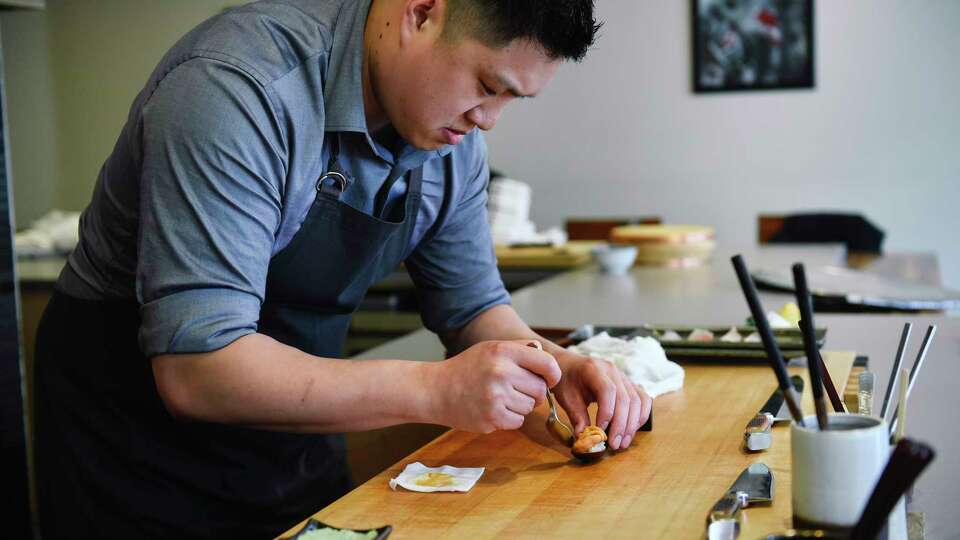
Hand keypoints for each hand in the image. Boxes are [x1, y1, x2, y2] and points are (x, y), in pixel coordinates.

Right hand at [430, 340, 561, 433]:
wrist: (435, 390)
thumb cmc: (466, 368)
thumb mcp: (491, 348)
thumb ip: (520, 349)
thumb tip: (545, 355)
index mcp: (503, 351)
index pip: (547, 363)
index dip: (552, 374)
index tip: (549, 379)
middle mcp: (501, 372)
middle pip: (540, 389)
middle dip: (533, 392)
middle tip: (515, 389)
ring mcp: (497, 396)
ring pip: (530, 407)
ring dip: (520, 406)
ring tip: (499, 398)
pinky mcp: (492, 417)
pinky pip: (518, 421)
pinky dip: (510, 418)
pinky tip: (493, 409)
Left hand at [551, 350, 651, 450]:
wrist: (569, 366)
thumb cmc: (566, 380)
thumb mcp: (566, 397)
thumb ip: (576, 416)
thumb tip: (584, 437)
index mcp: (594, 369)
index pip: (607, 390)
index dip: (607, 413)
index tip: (600, 431)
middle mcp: (612, 370)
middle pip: (625, 398)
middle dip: (621, 425)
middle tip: (614, 444)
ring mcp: (623, 377)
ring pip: (637, 401)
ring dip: (632, 424)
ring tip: (622, 442)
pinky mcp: (629, 384)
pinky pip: (642, 399)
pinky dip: (640, 416)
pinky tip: (632, 430)